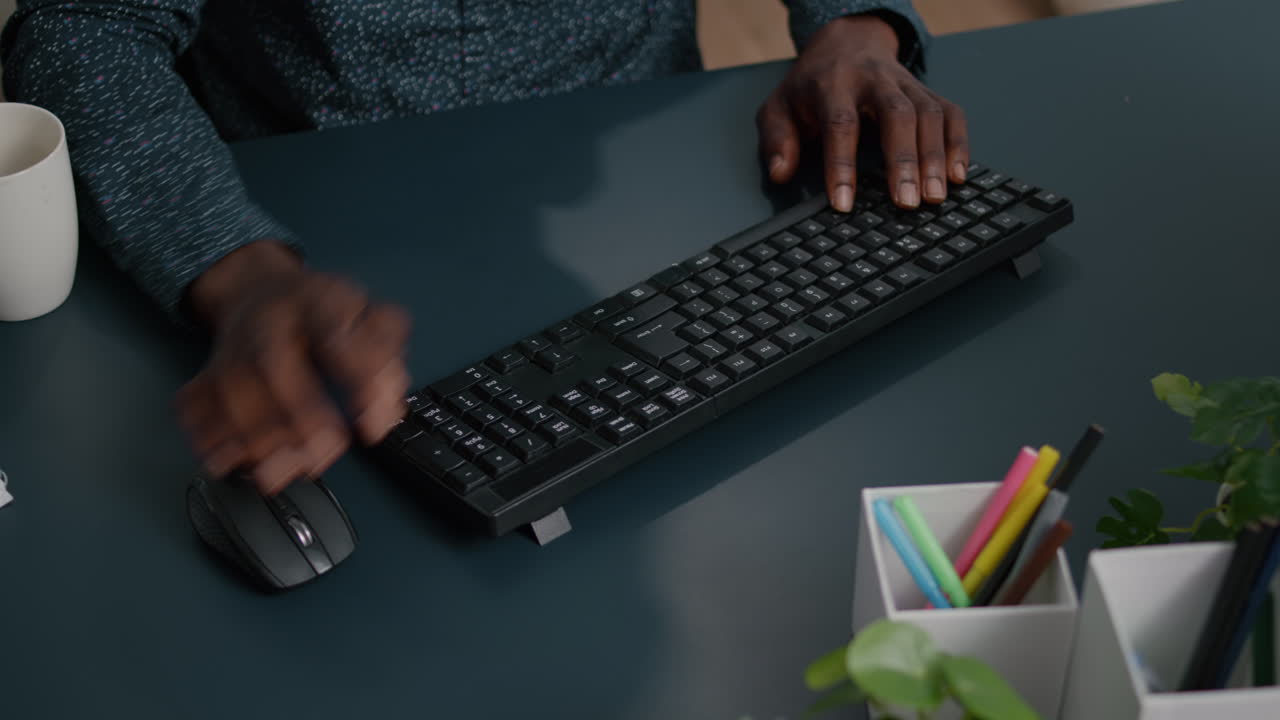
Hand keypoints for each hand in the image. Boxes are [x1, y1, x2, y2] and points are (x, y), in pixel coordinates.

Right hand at [178, 241, 411, 493]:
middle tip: (322, 455)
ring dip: (254, 436)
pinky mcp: (208, 369)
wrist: (256, 288)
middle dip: (297, 415)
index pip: (336, 331)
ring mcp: (233, 344)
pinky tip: (226, 462)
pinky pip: (196, 401)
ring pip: (230, 388)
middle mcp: (267, 320)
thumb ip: (386, 359)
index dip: (357, 377)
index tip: (371, 424)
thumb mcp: (370, 315)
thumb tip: (382, 411)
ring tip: (278, 473)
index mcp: (316, 302)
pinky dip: (206, 434)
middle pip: (271, 362)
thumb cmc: (322, 312)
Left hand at [757, 14, 969, 210]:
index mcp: (833, 83)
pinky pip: (950, 113)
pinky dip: (958, 143)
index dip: (842, 165)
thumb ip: (776, 140)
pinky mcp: (927, 91)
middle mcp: (874, 79)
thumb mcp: (779, 107)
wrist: (847, 42)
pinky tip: (958, 175)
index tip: (843, 203)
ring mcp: (905, 83)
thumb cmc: (812, 86)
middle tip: (908, 202)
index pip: (840, 124)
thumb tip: (780, 173)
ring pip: (928, 114)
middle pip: (896, 115)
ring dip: (934, 157)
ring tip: (934, 197)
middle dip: (903, 160)